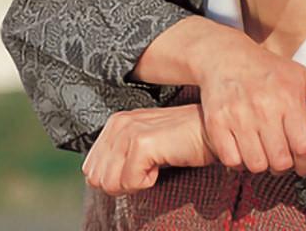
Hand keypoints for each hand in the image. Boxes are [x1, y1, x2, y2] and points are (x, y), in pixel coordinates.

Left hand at [82, 104, 214, 195]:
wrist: (214, 133)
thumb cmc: (184, 143)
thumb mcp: (145, 147)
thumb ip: (119, 157)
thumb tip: (96, 181)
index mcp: (115, 123)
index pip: (91, 170)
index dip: (117, 179)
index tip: (142, 167)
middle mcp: (119, 123)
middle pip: (97, 179)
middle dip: (123, 183)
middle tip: (150, 168)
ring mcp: (130, 131)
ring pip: (111, 183)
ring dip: (136, 183)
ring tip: (157, 165)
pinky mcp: (143, 143)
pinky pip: (130, 182)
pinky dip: (149, 182)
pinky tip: (164, 164)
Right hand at [190, 31, 305, 177]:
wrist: (224, 56)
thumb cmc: (265, 68)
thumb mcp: (298, 74)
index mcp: (288, 98)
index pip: (305, 146)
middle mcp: (264, 108)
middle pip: (280, 161)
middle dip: (285, 166)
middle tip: (283, 158)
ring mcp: (238, 117)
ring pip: (256, 164)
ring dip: (262, 164)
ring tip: (263, 152)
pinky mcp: (216, 123)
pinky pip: (231, 159)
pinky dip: (238, 161)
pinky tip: (243, 149)